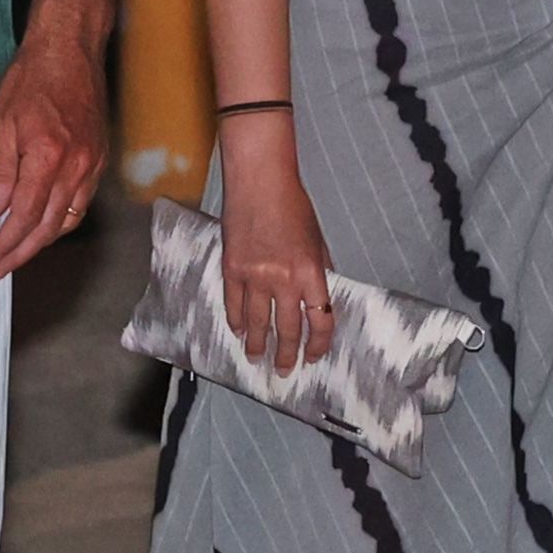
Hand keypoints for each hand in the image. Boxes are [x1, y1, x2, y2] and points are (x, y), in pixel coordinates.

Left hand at [0, 24, 107, 276]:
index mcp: (48, 157)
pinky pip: (82, 200)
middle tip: (1, 266)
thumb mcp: (2, 121)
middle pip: (50, 226)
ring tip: (21, 251)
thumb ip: (0, 169)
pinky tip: (49, 223)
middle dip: (23, 251)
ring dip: (44, 240)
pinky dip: (64, 218)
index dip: (7, 243)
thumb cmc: (33, 77)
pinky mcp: (99, 156)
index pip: (26, 216)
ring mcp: (92, 163)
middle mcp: (75, 166)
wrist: (70, 47)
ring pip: (70, 217)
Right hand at [215, 132, 335, 371]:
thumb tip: (318, 299)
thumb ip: (318, 271)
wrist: (259, 182)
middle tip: (285, 370)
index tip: (315, 356)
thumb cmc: (293, 205)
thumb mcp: (317, 239)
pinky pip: (234, 304)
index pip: (320, 320)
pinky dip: (236, 320)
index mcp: (311, 272)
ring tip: (256, 357)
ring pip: (256, 323)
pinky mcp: (232, 268)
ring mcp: (255, 276)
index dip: (319, 344)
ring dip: (257, 344)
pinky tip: (238, 331)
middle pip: (287, 329)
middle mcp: (283, 279)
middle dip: (287, 354)